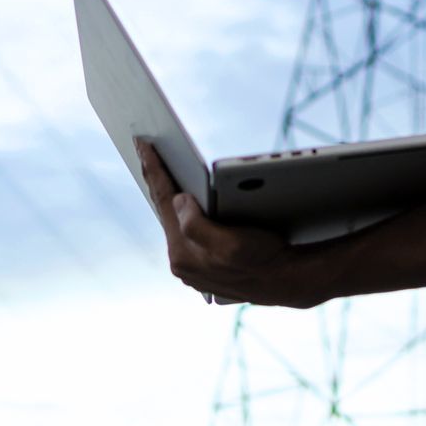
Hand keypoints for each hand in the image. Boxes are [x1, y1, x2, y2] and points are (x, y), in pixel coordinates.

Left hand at [135, 140, 326, 308]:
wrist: (283, 281)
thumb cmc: (262, 259)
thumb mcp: (231, 243)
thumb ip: (196, 225)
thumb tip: (179, 201)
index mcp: (183, 253)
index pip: (164, 200)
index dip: (154, 169)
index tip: (142, 145)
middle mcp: (181, 261)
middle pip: (163, 209)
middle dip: (154, 178)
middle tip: (143, 149)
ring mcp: (190, 264)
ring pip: (173, 220)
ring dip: (167, 194)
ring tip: (157, 171)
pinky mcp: (202, 264)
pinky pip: (185, 229)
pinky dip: (180, 209)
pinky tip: (180, 198)